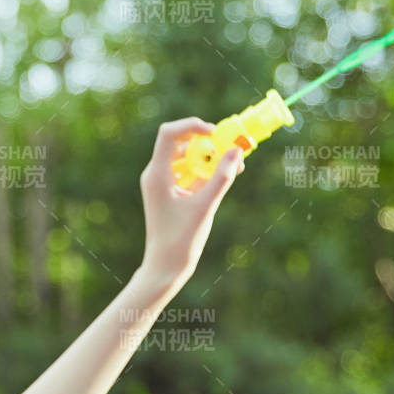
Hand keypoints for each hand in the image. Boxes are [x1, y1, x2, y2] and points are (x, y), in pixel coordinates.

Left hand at [137, 117, 245, 291]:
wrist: (165, 267)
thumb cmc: (181, 240)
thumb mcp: (206, 206)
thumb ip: (222, 177)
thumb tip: (237, 152)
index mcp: (157, 175)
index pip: (169, 134)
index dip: (192, 126)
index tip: (215, 132)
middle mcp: (156, 175)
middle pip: (179, 143)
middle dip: (206, 141)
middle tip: (231, 146)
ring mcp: (162, 184)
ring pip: (186, 157)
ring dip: (208, 157)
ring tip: (234, 165)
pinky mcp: (170, 193)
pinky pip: (188, 172)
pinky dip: (205, 171)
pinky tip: (225, 175)